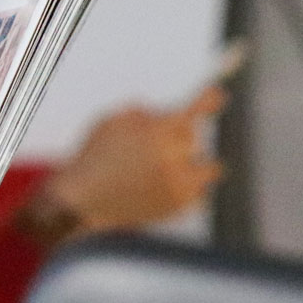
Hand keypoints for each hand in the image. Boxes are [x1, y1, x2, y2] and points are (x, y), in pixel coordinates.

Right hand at [26, 86, 224, 242]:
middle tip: (151, 147)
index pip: (191, 112)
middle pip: (192, 137)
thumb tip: (165, 116)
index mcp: (157, 132)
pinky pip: (198, 193)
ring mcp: (179, 185)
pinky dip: (185, 188)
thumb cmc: (94, 159)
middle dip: (175, 137)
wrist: (83, 203)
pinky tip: (160, 188)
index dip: (208, 100)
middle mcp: (173, 157)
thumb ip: (143, 114)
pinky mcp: (179, 207)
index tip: (218, 95)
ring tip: (165, 169)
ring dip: (191, 164)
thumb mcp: (111, 121)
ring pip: (208, 168)